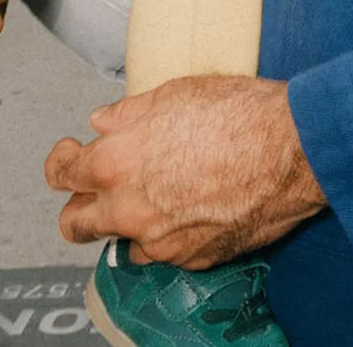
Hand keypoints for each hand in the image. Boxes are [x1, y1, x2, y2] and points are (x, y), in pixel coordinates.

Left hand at [44, 76, 326, 267]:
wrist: (291, 150)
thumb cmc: (236, 114)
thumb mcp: (171, 94)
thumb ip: (127, 114)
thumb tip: (104, 122)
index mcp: (114, 164)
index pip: (61, 173)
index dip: (62, 160)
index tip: (71, 152)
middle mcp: (130, 210)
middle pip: (75, 224)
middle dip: (79, 205)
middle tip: (94, 186)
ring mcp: (161, 241)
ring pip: (121, 243)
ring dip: (126, 222)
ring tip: (153, 193)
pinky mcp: (195, 259)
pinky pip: (164, 252)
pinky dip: (167, 233)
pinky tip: (189, 205)